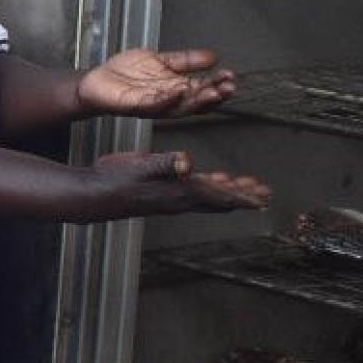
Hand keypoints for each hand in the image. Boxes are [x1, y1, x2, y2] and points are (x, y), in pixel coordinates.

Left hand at [78, 48, 236, 118]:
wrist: (98, 80)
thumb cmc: (126, 74)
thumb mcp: (161, 60)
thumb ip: (185, 60)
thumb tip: (212, 57)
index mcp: (174, 89)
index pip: (201, 89)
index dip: (217, 84)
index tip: (231, 77)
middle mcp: (166, 100)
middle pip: (195, 101)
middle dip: (213, 95)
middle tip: (228, 88)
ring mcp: (152, 104)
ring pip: (178, 106)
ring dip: (196, 100)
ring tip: (212, 91)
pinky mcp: (134, 105)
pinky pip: (153, 104)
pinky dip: (166, 98)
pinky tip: (178, 91)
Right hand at [95, 150, 270, 212]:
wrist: (97, 193)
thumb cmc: (117, 180)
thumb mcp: (141, 166)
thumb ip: (166, 164)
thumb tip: (187, 163)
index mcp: (180, 191)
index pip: (220, 197)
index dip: (243, 198)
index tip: (262, 199)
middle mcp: (181, 198)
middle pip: (222, 199)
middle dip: (244, 196)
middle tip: (264, 193)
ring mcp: (174, 197)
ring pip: (212, 196)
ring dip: (232, 191)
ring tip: (249, 186)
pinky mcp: (166, 191)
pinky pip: (198, 191)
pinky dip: (212, 185)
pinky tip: (214, 178)